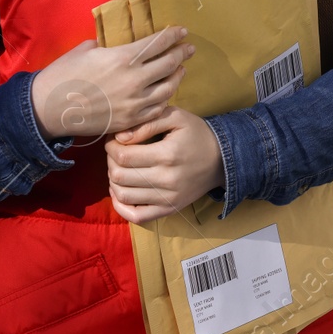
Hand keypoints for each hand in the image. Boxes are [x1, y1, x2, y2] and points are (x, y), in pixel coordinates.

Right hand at [31, 26, 193, 141]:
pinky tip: (166, 93)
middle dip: (182, 53)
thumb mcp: (87, 49)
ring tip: (181, 69)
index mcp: (123, 58)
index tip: (181, 30)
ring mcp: (134, 103)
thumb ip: (109, 46)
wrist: (50, 108)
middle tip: (189, 48)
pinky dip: (165, 98)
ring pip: (168, 88)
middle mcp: (134, 80)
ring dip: (177, 76)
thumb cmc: (64, 74)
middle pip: (169, 64)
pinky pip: (157, 109)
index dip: (173, 35)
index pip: (158, 43)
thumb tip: (118, 46)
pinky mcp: (130, 121)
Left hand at [104, 106, 226, 224]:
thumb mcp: (176, 117)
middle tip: (116, 152)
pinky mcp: (169, 209)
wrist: (222, 159)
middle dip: (110, 161)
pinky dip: (121, 207)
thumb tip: (120, 137)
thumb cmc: (197, 134)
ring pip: (123, 195)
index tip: (114, 139)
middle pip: (119, 175)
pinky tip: (120, 192)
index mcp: (167, 154)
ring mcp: (167, 198)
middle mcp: (166, 180)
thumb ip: (147, 123)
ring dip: (113, 180)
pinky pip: (137, 216)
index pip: (123, 156)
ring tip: (119, 168)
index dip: (111, 146)